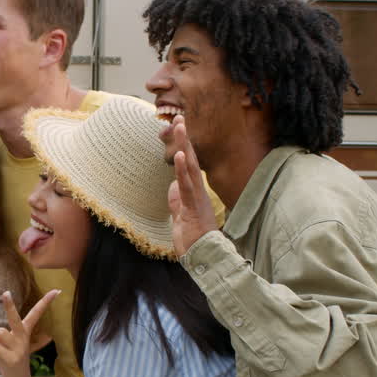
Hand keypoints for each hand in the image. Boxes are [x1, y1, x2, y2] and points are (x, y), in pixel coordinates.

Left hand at [0, 290, 60, 376]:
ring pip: (1, 334)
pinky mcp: (10, 360)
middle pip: (17, 319)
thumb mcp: (1, 345)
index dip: (45, 302)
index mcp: (24, 333)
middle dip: (11, 306)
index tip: (56, 290)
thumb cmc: (9, 362)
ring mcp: (18, 350)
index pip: (36, 314)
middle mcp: (22, 339)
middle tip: (6, 293)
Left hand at [166, 115, 219, 255]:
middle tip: (179, 117)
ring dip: (185, 146)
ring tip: (180, 127)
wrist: (204, 258)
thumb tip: (172, 187)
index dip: (184, 147)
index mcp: (194, 193)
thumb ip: (176, 202)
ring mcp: (197, 198)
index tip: (178, 128)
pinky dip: (183, 170)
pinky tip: (181, 155)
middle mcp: (198, 192)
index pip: (188, 166)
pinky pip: (188, 185)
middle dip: (185, 138)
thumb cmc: (194, 241)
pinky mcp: (195, 206)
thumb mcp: (180, 218)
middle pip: (192, 160)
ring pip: (191, 168)